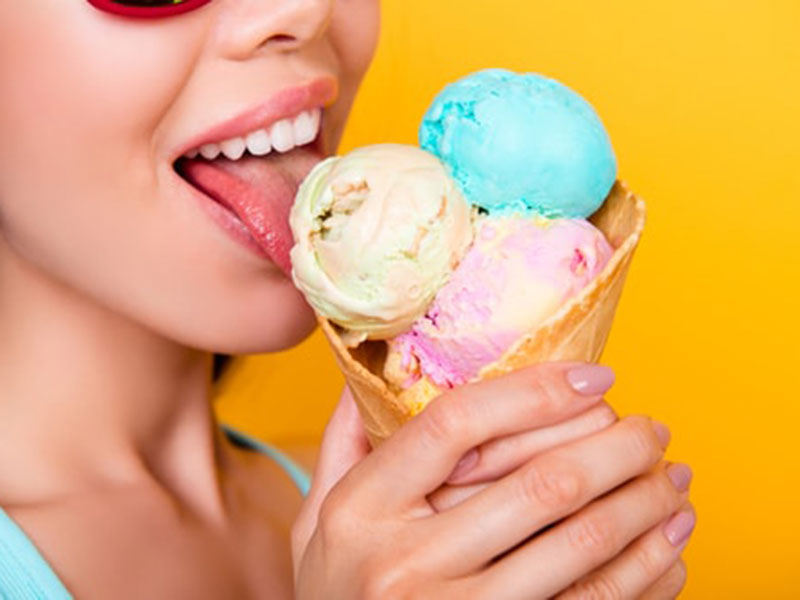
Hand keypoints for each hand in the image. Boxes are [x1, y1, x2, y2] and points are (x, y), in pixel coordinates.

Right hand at [292, 363, 693, 598]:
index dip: (532, 391)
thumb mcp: (319, 520)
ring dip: (641, 504)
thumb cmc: (336, 592)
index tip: (592, 376)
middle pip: (537, 484)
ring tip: (672, 479)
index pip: (453, 425)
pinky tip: (667, 544)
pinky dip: (644, 573)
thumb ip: (343, 446)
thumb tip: (367, 374)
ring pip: (578, 545)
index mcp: (362, 511)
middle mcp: (406, 564)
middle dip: (615, 446)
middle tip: (652, 427)